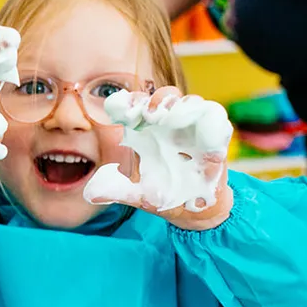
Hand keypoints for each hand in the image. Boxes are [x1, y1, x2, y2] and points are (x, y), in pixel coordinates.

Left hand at [84, 86, 232, 230]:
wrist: (195, 210)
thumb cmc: (164, 194)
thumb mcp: (138, 194)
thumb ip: (116, 191)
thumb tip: (90, 194)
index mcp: (146, 132)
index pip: (137, 105)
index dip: (129, 102)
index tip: (121, 109)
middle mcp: (169, 125)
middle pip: (164, 96)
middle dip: (156, 99)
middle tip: (147, 113)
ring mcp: (193, 129)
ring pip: (191, 102)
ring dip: (181, 104)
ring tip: (170, 116)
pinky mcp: (215, 138)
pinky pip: (215, 119)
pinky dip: (210, 119)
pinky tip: (198, 128)